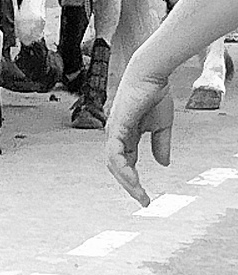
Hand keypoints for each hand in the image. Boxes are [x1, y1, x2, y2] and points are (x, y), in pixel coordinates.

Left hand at [105, 62, 173, 206]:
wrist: (151, 74)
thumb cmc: (154, 94)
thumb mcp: (161, 126)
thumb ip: (160, 144)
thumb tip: (162, 164)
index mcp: (125, 133)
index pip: (125, 162)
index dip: (133, 179)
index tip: (146, 196)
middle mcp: (115, 133)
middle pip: (116, 165)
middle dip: (128, 185)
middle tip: (143, 200)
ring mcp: (114, 129)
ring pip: (113, 162)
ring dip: (125, 181)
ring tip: (139, 194)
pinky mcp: (117, 125)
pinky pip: (115, 151)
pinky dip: (122, 167)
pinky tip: (133, 178)